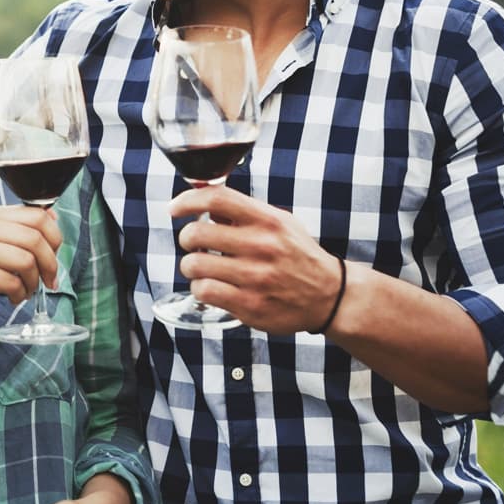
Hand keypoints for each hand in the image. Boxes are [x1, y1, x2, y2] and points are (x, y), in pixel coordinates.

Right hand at [0, 206, 60, 324]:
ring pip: (26, 261)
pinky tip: (12, 298)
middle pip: (34, 238)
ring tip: (26, 292)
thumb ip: (12, 229)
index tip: (54, 256)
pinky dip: (19, 294)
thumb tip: (53, 216)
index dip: (55, 237)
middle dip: (50, 264)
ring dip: (34, 282)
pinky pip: (10, 282)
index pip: (35, 215)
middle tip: (50, 281)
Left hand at [168, 186, 343, 332]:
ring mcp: (255, 277)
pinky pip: (204, 291)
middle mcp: (261, 246)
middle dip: (186, 238)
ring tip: (201, 268)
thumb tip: (204, 201)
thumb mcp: (279, 223)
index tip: (174, 208)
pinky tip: (210, 287)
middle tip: (193, 244)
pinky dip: (200, 289)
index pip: (218, 198)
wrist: (329, 295)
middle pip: (196, 233)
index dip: (188, 200)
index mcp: (267, 220)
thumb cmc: (298, 255)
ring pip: (194, 265)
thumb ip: (244, 212)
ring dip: (191, 267)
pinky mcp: (250, 305)